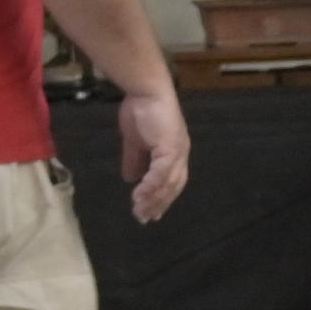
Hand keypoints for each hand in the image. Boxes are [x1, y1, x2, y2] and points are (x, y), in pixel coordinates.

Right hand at [112, 86, 192, 221]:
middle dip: (159, 204)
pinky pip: (161, 172)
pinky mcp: (170, 147)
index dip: (162, 198)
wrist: (145, 90)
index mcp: (174, 153)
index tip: (150, 213)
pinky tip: (140, 195)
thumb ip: (134, 160)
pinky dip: (152, 185)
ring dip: (153, 199)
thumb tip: (130, 178)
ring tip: (139, 210)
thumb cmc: (141, 111)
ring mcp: (177, 151)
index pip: (171, 182)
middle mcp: (180, 155)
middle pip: (173, 187)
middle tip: (144, 218)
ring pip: (168, 183)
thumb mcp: (134, 142)